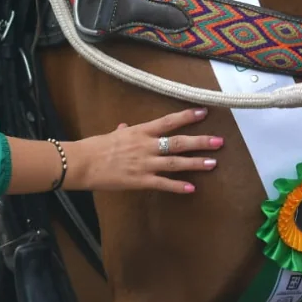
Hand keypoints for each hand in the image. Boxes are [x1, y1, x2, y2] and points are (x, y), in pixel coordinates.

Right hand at [66, 107, 222, 193]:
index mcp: (140, 131)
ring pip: (175, 162)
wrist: (82, 163)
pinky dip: (178, 186)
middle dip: (200, 142)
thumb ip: (123, 131)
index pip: (168, 121)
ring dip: (196, 163)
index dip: (187, 117)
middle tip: (219, 141)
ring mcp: (145, 163)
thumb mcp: (112, 135)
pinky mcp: (140, 180)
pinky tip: (191, 188)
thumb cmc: (95, 147)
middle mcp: (146, 145)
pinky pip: (163, 183)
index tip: (204, 113)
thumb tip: (125, 126)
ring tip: (213, 163)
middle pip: (179, 142)